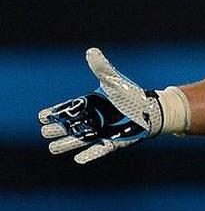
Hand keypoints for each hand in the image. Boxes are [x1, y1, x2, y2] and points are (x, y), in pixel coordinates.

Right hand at [39, 48, 164, 163]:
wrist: (155, 111)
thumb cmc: (133, 95)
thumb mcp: (114, 81)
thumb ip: (101, 68)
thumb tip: (91, 51)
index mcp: (94, 104)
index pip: (70, 109)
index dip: (56, 113)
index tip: (43, 117)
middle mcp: (97, 119)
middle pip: (73, 125)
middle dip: (58, 129)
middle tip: (45, 132)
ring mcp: (105, 131)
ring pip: (82, 139)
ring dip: (68, 144)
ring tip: (52, 149)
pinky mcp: (115, 141)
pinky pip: (100, 149)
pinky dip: (90, 154)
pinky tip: (77, 160)